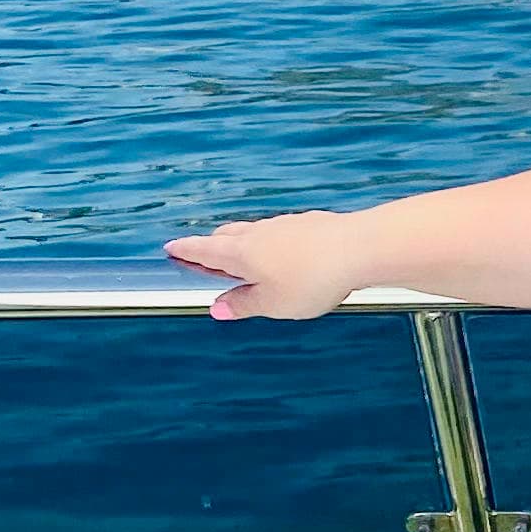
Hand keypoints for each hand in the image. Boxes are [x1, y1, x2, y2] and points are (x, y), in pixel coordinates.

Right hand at [164, 211, 361, 321]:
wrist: (358, 248)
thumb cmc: (313, 279)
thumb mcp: (273, 304)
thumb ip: (244, 305)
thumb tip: (218, 308)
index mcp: (242, 254)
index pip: (205, 251)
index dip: (187, 250)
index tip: (172, 248)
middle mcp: (259, 233)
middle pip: (226, 236)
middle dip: (211, 244)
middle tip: (200, 251)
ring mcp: (285, 225)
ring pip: (253, 231)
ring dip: (240, 240)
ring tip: (237, 250)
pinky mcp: (309, 223)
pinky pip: (279, 231)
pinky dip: (269, 240)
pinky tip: (280, 248)